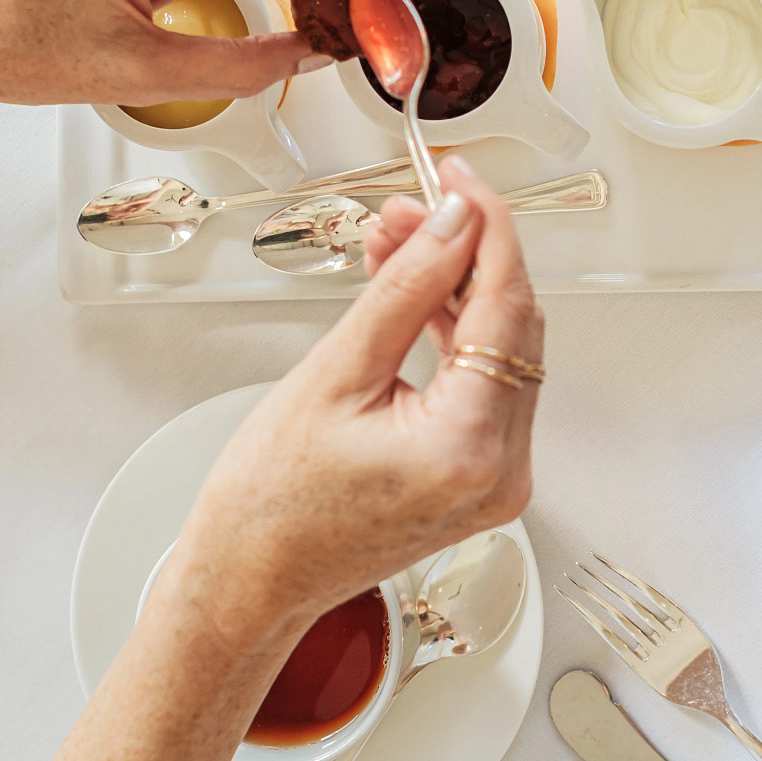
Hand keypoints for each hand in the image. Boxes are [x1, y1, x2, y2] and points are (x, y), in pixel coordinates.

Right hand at [173, 154, 540, 624]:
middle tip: (418, 203)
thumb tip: (452, 224)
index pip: (505, 305)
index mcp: (468, 447)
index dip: (487, 227)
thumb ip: (405, 289)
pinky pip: (485, 384)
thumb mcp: (335, 373)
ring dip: (457, 288)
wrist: (249, 581)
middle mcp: (500, 470)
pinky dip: (454, 334)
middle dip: (468, 253)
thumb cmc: (271, 506)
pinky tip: (414, 291)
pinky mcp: (480, 478)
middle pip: (512, 325)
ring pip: (502, 350)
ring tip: (400, 238)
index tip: (460, 179)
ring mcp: (497, 479)